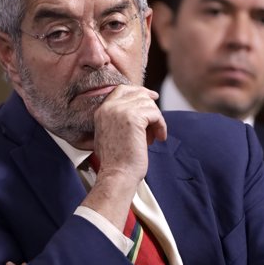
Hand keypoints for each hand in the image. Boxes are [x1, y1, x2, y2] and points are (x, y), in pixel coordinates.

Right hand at [82, 85, 166, 228]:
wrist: (117, 175)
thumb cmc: (117, 161)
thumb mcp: (112, 133)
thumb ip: (120, 118)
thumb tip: (141, 108)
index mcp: (101, 110)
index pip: (122, 89)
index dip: (139, 91)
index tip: (152, 97)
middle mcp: (109, 107)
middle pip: (138, 94)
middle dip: (151, 108)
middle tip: (156, 124)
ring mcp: (120, 111)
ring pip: (148, 104)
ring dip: (156, 120)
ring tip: (154, 136)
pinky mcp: (134, 117)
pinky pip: (155, 114)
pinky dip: (161, 125)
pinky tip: (160, 138)